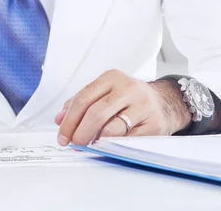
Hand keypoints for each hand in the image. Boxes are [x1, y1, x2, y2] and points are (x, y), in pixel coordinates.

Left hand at [54, 70, 191, 145]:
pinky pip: (128, 140)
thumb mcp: (105, 91)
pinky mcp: (155, 125)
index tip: (62, 135)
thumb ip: (81, 103)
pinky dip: (113, 146)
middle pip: (96, 113)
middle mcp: (129, 89)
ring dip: (95, 141)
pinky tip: (105, 147)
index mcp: (112, 78)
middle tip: (72, 144)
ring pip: (112, 128)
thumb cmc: (129, 98)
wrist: (166, 101)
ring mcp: (144, 106)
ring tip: (87, 146)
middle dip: (80, 132)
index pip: (84, 98)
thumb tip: (59, 119)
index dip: (69, 119)